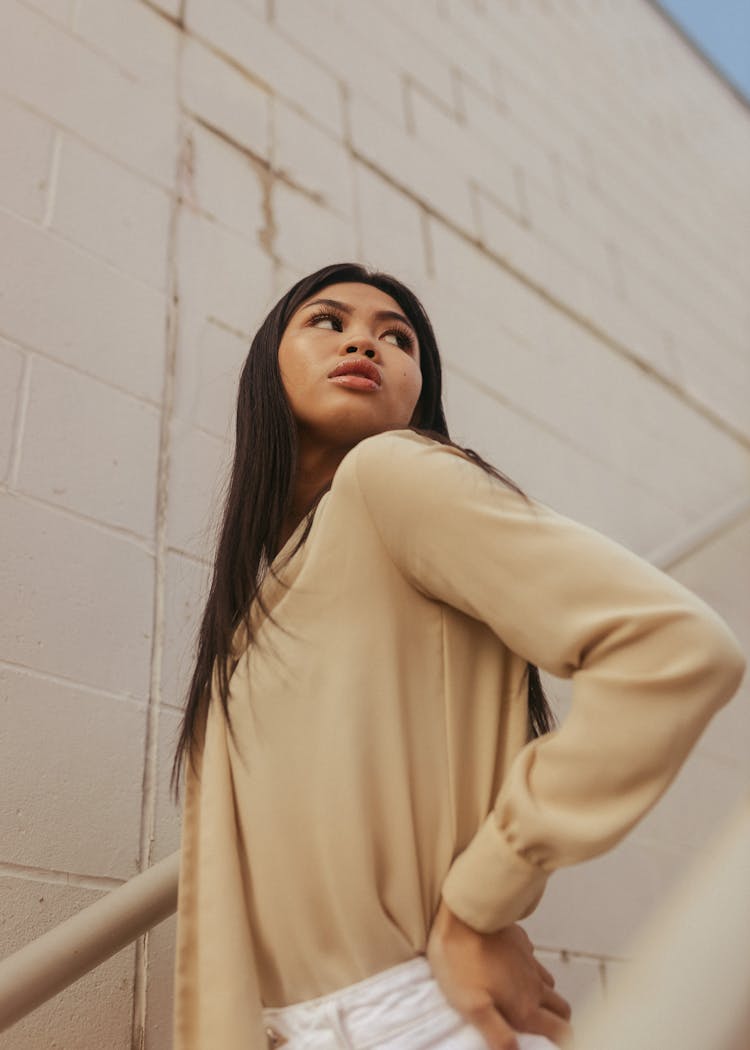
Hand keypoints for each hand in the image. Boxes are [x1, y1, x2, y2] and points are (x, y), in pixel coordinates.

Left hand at [426, 898, 572, 1049]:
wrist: (462, 914)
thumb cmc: (461, 961)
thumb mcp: (472, 1006)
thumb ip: (497, 1034)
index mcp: (525, 1005)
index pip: (561, 1031)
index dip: (563, 1041)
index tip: (555, 1044)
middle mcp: (534, 984)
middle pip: (561, 1008)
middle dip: (558, 1021)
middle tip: (544, 1028)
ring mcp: (528, 960)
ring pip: (548, 983)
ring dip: (544, 995)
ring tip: (527, 1001)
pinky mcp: (519, 941)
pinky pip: (531, 959)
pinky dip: (528, 969)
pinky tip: (510, 968)